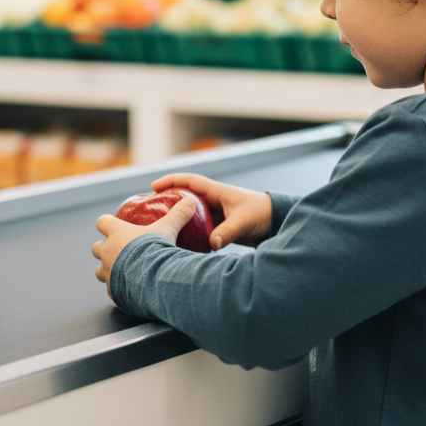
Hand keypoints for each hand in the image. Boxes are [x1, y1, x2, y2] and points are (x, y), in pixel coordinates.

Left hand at [92, 195, 197, 297]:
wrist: (153, 279)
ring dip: (107, 270)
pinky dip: (118, 288)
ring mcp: (108, 272)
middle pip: (96, 247)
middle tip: (117, 250)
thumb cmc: (156, 250)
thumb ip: (178, 215)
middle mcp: (107, 252)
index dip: (106, 222)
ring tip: (121, 271)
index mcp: (117, 234)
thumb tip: (190, 200)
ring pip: (99, 270)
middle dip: (104, 248)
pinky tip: (129, 288)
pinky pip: (111, 289)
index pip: (102, 222)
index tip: (111, 223)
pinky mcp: (112, 290)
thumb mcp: (168, 228)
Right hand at [150, 173, 271, 249]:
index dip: (172, 181)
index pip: (190, 181)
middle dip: (168, 200)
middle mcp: (214, 201)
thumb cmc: (262, 214)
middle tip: (148, 208)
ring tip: (158, 226)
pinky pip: (199, 228)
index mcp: (218, 192)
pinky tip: (179, 241)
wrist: (276, 223)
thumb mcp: (243, 222)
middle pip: (186, 197)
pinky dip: (189, 232)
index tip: (154, 186)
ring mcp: (216, 214)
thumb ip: (227, 232)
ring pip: (191, 214)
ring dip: (177, 218)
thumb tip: (211, 244)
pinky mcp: (219, 226)